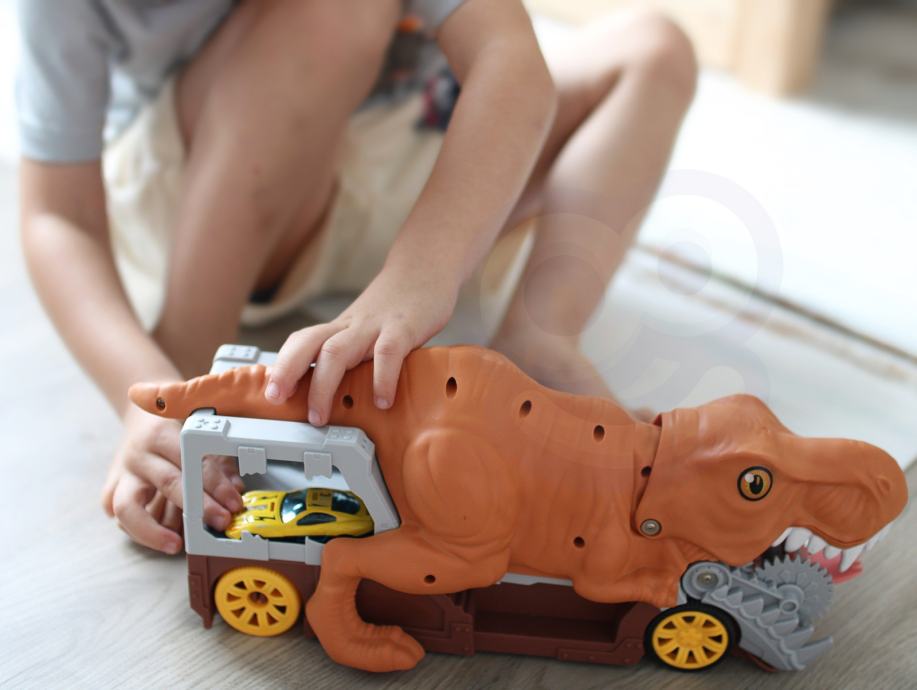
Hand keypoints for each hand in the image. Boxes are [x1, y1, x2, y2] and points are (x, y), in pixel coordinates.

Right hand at [101, 405, 244, 553]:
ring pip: (127, 508)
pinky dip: (140, 532)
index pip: (192, 461)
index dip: (215, 484)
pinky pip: (121, 519)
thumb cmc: (175, 429)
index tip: (233, 503)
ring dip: (154, 531)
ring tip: (177, 545)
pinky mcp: (110, 492)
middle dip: (199, 507)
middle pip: (168, 483)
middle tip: (220, 522)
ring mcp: (121, 475)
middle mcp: (138, 454)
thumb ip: (218, 461)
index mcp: (161, 434)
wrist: (140, 420)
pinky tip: (161, 537)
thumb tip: (235, 489)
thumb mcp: (199, 436)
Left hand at [266, 264, 458, 423]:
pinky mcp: (403, 328)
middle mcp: (352, 325)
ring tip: (320, 416)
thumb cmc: (397, 305)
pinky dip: (381, 379)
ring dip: (322, 386)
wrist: (427, 267)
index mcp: (342, 327)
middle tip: (279, 400)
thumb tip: (341, 391)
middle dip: (287, 372)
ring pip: (336, 351)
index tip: (270, 393)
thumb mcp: (369, 326)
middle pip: (308, 344)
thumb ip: (356, 352)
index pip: (301, 341)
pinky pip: (387, 353)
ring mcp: (375, 325)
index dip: (282, 366)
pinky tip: (382, 401)